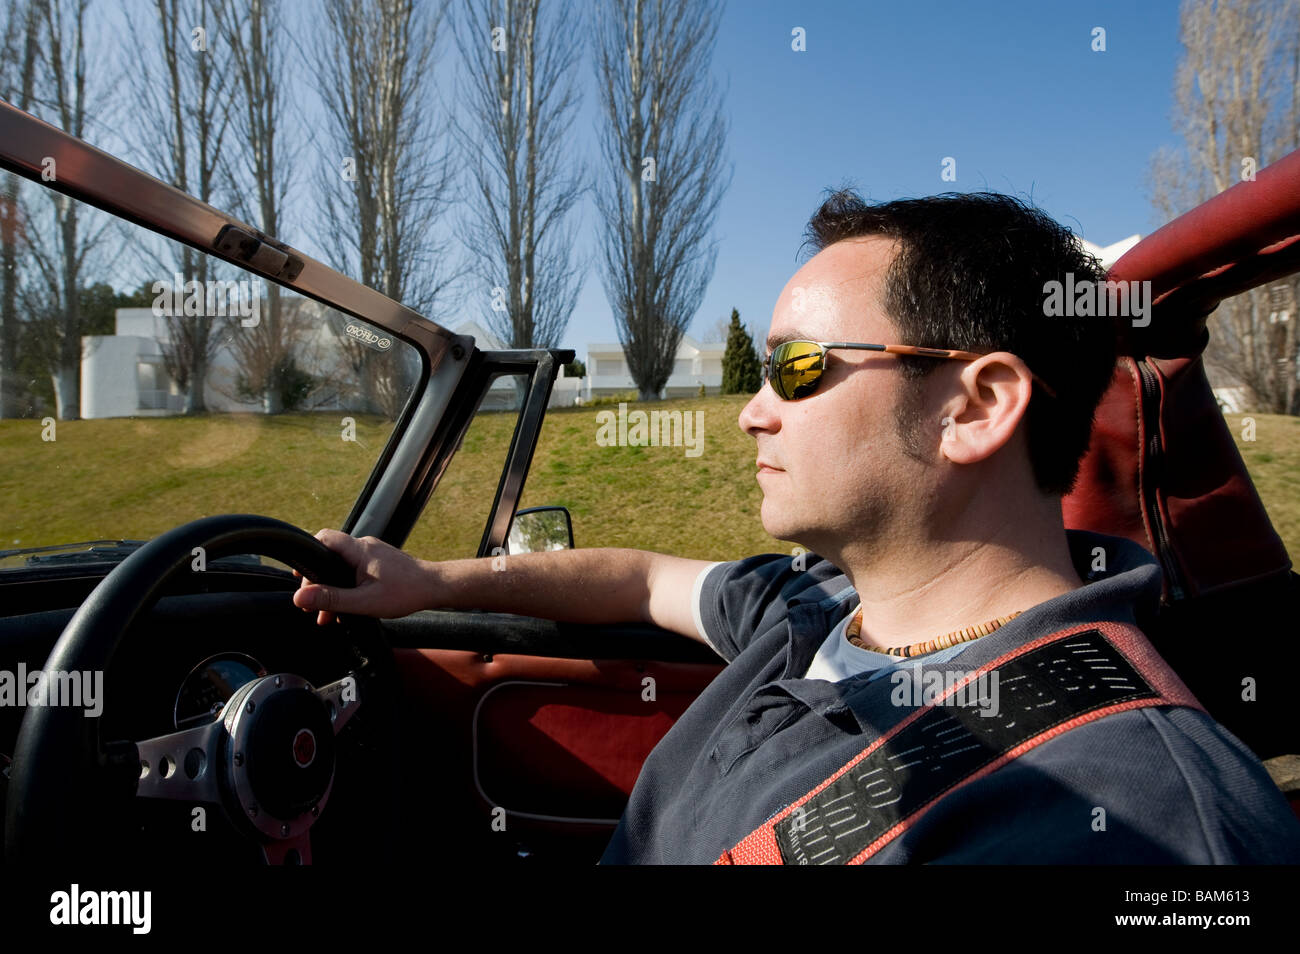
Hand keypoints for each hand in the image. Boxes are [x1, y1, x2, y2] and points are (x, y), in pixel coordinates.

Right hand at [293, 529, 433, 625]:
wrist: (435, 588)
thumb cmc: (405, 593)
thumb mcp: (364, 601)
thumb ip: (331, 599)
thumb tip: (300, 597)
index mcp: (359, 550)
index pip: (323, 538)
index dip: (307, 553)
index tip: (300, 576)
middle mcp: (364, 546)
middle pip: (329, 556)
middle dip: (318, 581)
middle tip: (312, 605)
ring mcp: (373, 553)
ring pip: (342, 566)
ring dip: (332, 588)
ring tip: (327, 616)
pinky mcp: (379, 562)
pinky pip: (354, 570)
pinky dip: (346, 587)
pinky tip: (346, 608)